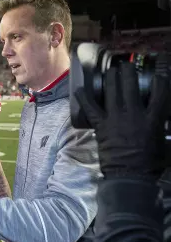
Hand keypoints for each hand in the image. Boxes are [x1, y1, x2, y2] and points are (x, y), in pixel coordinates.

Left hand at [75, 62, 168, 178]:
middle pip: (131, 86)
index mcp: (153, 119)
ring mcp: (115, 118)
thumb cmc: (149, 162)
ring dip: (111, 78)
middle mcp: (134, 113)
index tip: (158, 74)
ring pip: (112, 91)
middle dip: (128, 72)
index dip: (160, 81)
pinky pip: (91, 108)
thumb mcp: (163, 143)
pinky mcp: (101, 125)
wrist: (129, 175)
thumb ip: (162, 128)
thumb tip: (164, 122)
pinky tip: (79, 89)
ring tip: (111, 70)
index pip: (160, 93)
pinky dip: (84, 98)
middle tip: (126, 66)